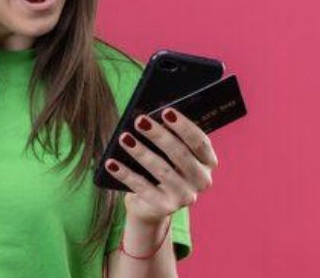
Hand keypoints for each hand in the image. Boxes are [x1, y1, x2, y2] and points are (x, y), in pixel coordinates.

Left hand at [103, 108, 218, 223]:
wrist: (152, 203)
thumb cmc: (163, 166)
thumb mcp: (170, 152)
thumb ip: (168, 136)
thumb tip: (148, 117)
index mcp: (208, 162)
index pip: (200, 142)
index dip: (183, 126)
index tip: (166, 111)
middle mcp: (202, 181)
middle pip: (180, 154)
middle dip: (158, 135)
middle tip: (139, 120)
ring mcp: (185, 196)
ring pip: (161, 170)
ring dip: (140, 152)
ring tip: (124, 138)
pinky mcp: (165, 207)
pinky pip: (142, 187)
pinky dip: (125, 174)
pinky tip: (112, 163)